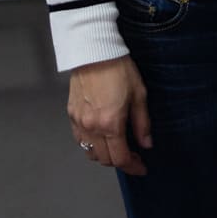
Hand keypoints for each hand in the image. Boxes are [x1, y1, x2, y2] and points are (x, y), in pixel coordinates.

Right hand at [68, 54, 151, 175]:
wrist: (94, 50)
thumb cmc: (120, 69)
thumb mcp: (139, 94)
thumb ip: (142, 123)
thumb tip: (146, 144)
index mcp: (110, 124)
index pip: (120, 158)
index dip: (133, 166)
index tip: (142, 167)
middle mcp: (91, 127)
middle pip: (104, 159)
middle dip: (120, 161)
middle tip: (133, 155)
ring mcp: (78, 122)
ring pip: (89, 152)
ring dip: (104, 154)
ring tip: (117, 146)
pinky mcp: (70, 114)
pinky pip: (79, 139)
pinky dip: (90, 144)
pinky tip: (101, 136)